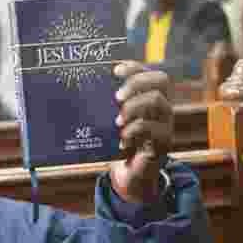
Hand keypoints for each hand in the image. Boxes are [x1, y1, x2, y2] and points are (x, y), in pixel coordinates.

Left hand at [109, 62, 172, 203]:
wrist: (130, 175)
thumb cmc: (118, 144)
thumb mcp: (111, 122)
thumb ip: (104, 107)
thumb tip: (76, 90)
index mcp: (151, 98)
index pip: (151, 73)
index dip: (136, 67)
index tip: (115, 70)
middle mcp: (163, 107)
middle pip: (161, 80)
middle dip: (136, 82)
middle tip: (115, 97)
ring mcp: (165, 124)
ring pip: (158, 102)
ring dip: (133, 107)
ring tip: (116, 121)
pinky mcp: (164, 143)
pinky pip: (154, 129)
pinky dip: (134, 131)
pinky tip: (121, 140)